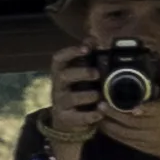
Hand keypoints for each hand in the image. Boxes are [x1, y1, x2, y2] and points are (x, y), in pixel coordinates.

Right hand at [36, 40, 106, 159]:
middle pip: (64, 76)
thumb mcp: (78, 74)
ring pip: (70, 97)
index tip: (86, 48)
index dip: (71, 52)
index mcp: (60, 73)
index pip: (58, 59)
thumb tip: (93, 38)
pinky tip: (101, 111)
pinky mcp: (67, 119)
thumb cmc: (75, 91)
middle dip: (81, 73)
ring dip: (87, 95)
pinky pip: (78, 117)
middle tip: (96, 73)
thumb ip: (85, 58)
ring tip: (99, 95)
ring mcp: (61, 104)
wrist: (66, 121)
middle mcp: (58, 87)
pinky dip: (91, 115)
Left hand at [100, 50, 159, 159]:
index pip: (152, 111)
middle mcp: (153, 126)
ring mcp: (145, 138)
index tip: (132, 107)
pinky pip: (123, 141)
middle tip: (100, 105)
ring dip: (109, 125)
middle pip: (132, 123)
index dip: (143, 110)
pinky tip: (102, 126)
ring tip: (97, 114)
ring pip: (125, 133)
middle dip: (115, 115)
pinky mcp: (139, 146)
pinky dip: (112, 134)